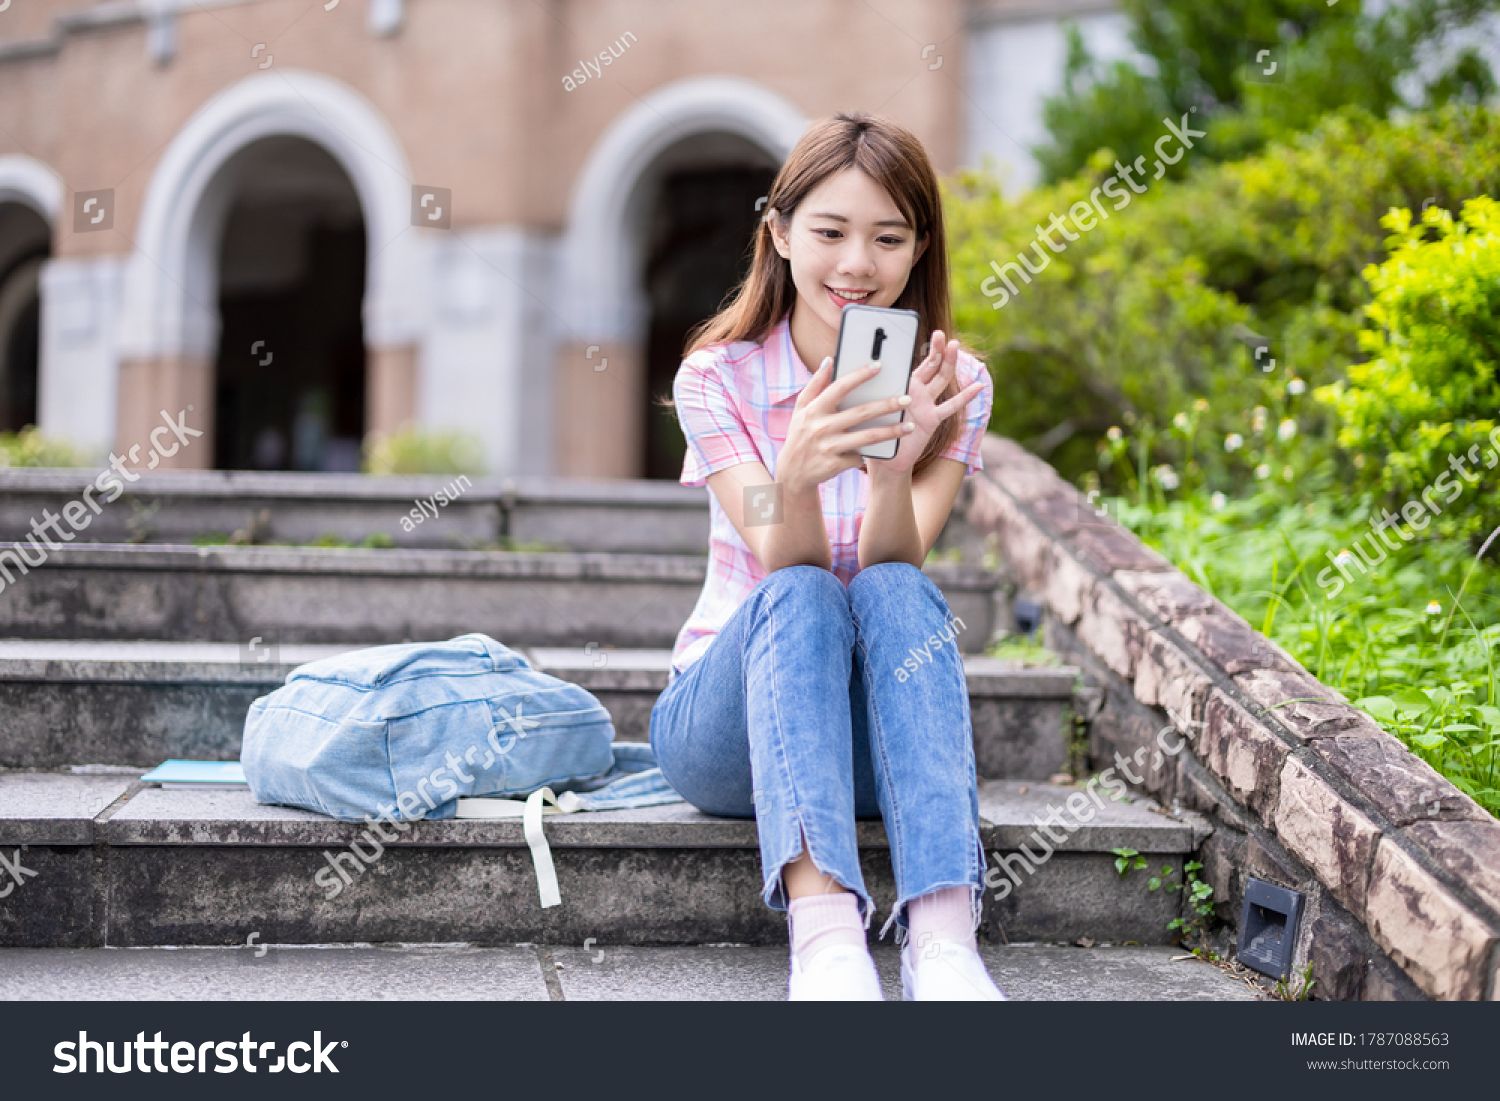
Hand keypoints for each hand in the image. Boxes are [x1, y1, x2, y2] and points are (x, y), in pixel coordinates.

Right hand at [777, 356, 914, 493]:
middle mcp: (821, 427)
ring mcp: (829, 447)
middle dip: (887, 405)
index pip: (840, 388)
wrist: (793, 473)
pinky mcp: (835, 464)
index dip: (859, 375)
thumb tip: (829, 360)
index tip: (878, 366)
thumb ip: (815, 384)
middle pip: (861, 412)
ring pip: (867, 437)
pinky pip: (860, 456)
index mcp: (814, 410)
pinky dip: (869, 452)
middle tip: (907, 399)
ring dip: (891, 431)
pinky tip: (881, 450)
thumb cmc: (800, 435)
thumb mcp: (801, 409)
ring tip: (910, 426)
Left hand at [866, 329, 982, 477]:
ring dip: (949, 362)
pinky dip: (966, 397)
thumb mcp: (863, 404)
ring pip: (941, 379)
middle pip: (931, 365)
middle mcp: (916, 391)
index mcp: (900, 384)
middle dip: (936, 349)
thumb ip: (860, 385)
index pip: (912, 360)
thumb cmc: (871, 430)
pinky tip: (978, 386)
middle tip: (940, 334)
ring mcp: (926, 404)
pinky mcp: (932, 420)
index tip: (919, 333)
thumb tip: (837, 361)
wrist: (882, 459)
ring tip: (955, 346)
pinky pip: (950, 407)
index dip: (918, 347)